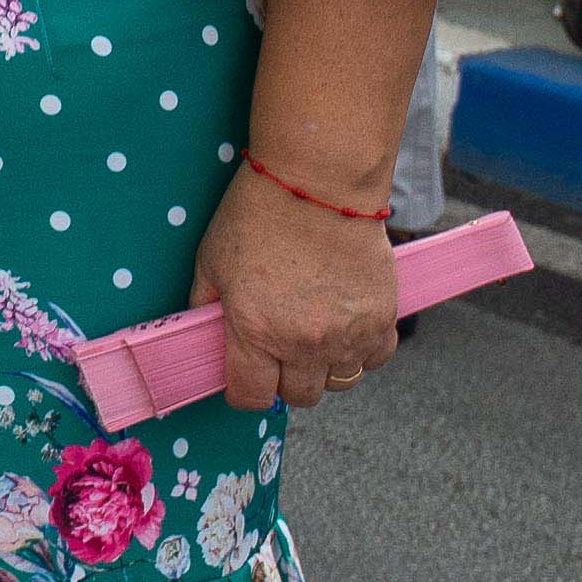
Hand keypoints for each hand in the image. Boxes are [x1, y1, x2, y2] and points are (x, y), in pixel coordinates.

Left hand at [194, 165, 400, 409]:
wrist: (318, 184)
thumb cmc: (257, 216)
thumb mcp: (210, 261)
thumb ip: (204, 305)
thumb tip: (200, 331)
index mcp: (255, 333)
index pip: (251, 397)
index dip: (244, 392)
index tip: (244, 378)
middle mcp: (303, 344)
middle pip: (300, 396)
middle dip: (285, 380)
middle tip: (279, 353)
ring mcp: (347, 334)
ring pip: (340, 382)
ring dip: (325, 368)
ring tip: (314, 338)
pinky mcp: (381, 318)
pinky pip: (376, 358)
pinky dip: (362, 351)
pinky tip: (347, 327)